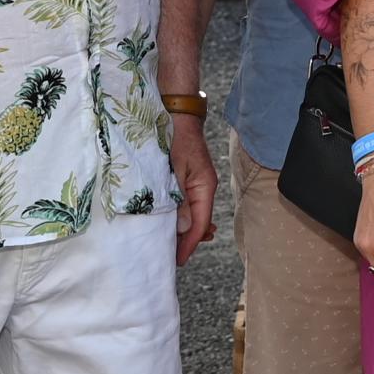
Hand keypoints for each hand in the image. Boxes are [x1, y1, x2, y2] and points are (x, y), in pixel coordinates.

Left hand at [168, 112, 219, 265]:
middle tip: (169, 259)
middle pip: (198, 223)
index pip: (200, 224)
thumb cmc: (174, 136)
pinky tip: (171, 226)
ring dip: (181, 231)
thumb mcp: (174, 169)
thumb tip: (182, 228)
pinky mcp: (186, 180)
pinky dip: (178, 218)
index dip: (189, 244)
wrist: (175, 112)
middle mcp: (203, 188)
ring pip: (191, 215)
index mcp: (205, 187)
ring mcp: (196, 184)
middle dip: (185, 241)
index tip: (177, 260)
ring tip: (169, 248)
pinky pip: (185, 205)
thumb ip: (177, 198)